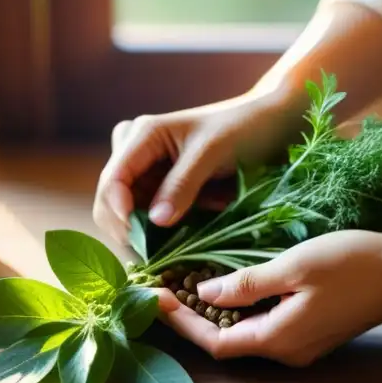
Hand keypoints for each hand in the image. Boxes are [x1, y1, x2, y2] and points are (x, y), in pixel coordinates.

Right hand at [92, 91, 297, 245]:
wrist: (270, 123)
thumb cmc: (243, 128)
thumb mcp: (212, 153)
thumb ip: (182, 184)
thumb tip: (154, 221)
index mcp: (143, 135)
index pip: (112, 181)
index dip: (118, 213)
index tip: (139, 241)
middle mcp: (137, 153)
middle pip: (111, 202)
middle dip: (126, 231)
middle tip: (154, 259)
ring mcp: (149, 173)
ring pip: (127, 215)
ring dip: (142, 237)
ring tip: (167, 257)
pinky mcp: (164, 191)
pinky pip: (150, 219)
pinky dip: (158, 236)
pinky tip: (175, 248)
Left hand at [156, 230, 381, 365]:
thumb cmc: (354, 265)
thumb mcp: (293, 267)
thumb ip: (246, 284)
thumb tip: (206, 294)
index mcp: (279, 339)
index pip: (215, 343)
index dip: (183, 324)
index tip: (157, 296)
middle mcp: (288, 352)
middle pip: (228, 342)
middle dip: (195, 317)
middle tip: (168, 284)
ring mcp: (303, 345)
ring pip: (247, 334)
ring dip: (219, 312)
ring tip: (192, 280)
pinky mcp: (314, 332)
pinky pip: (267, 326)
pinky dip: (245, 309)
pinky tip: (235, 284)